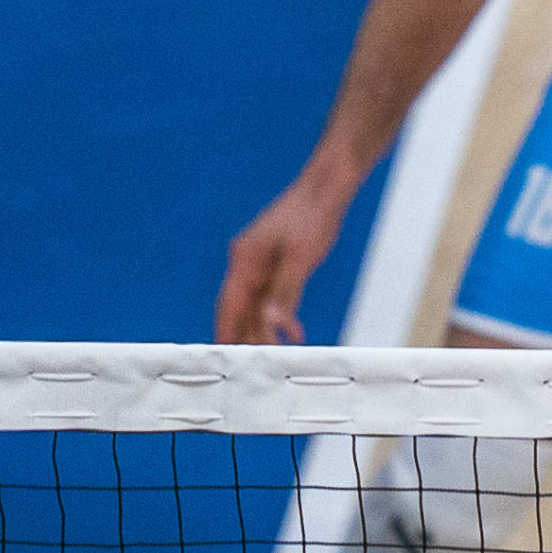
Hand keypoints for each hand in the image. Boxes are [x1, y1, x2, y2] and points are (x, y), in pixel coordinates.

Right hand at [217, 175, 345, 345]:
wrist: (327, 189)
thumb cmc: (311, 216)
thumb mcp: (300, 258)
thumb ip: (284, 292)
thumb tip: (270, 322)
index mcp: (245, 260)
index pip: (228, 304)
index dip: (225, 331)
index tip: (225, 356)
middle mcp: (247, 263)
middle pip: (241, 309)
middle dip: (248, 336)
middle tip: (258, 363)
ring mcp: (261, 264)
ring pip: (257, 306)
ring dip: (266, 329)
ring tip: (279, 353)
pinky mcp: (276, 265)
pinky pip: (272, 297)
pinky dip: (281, 316)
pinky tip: (294, 333)